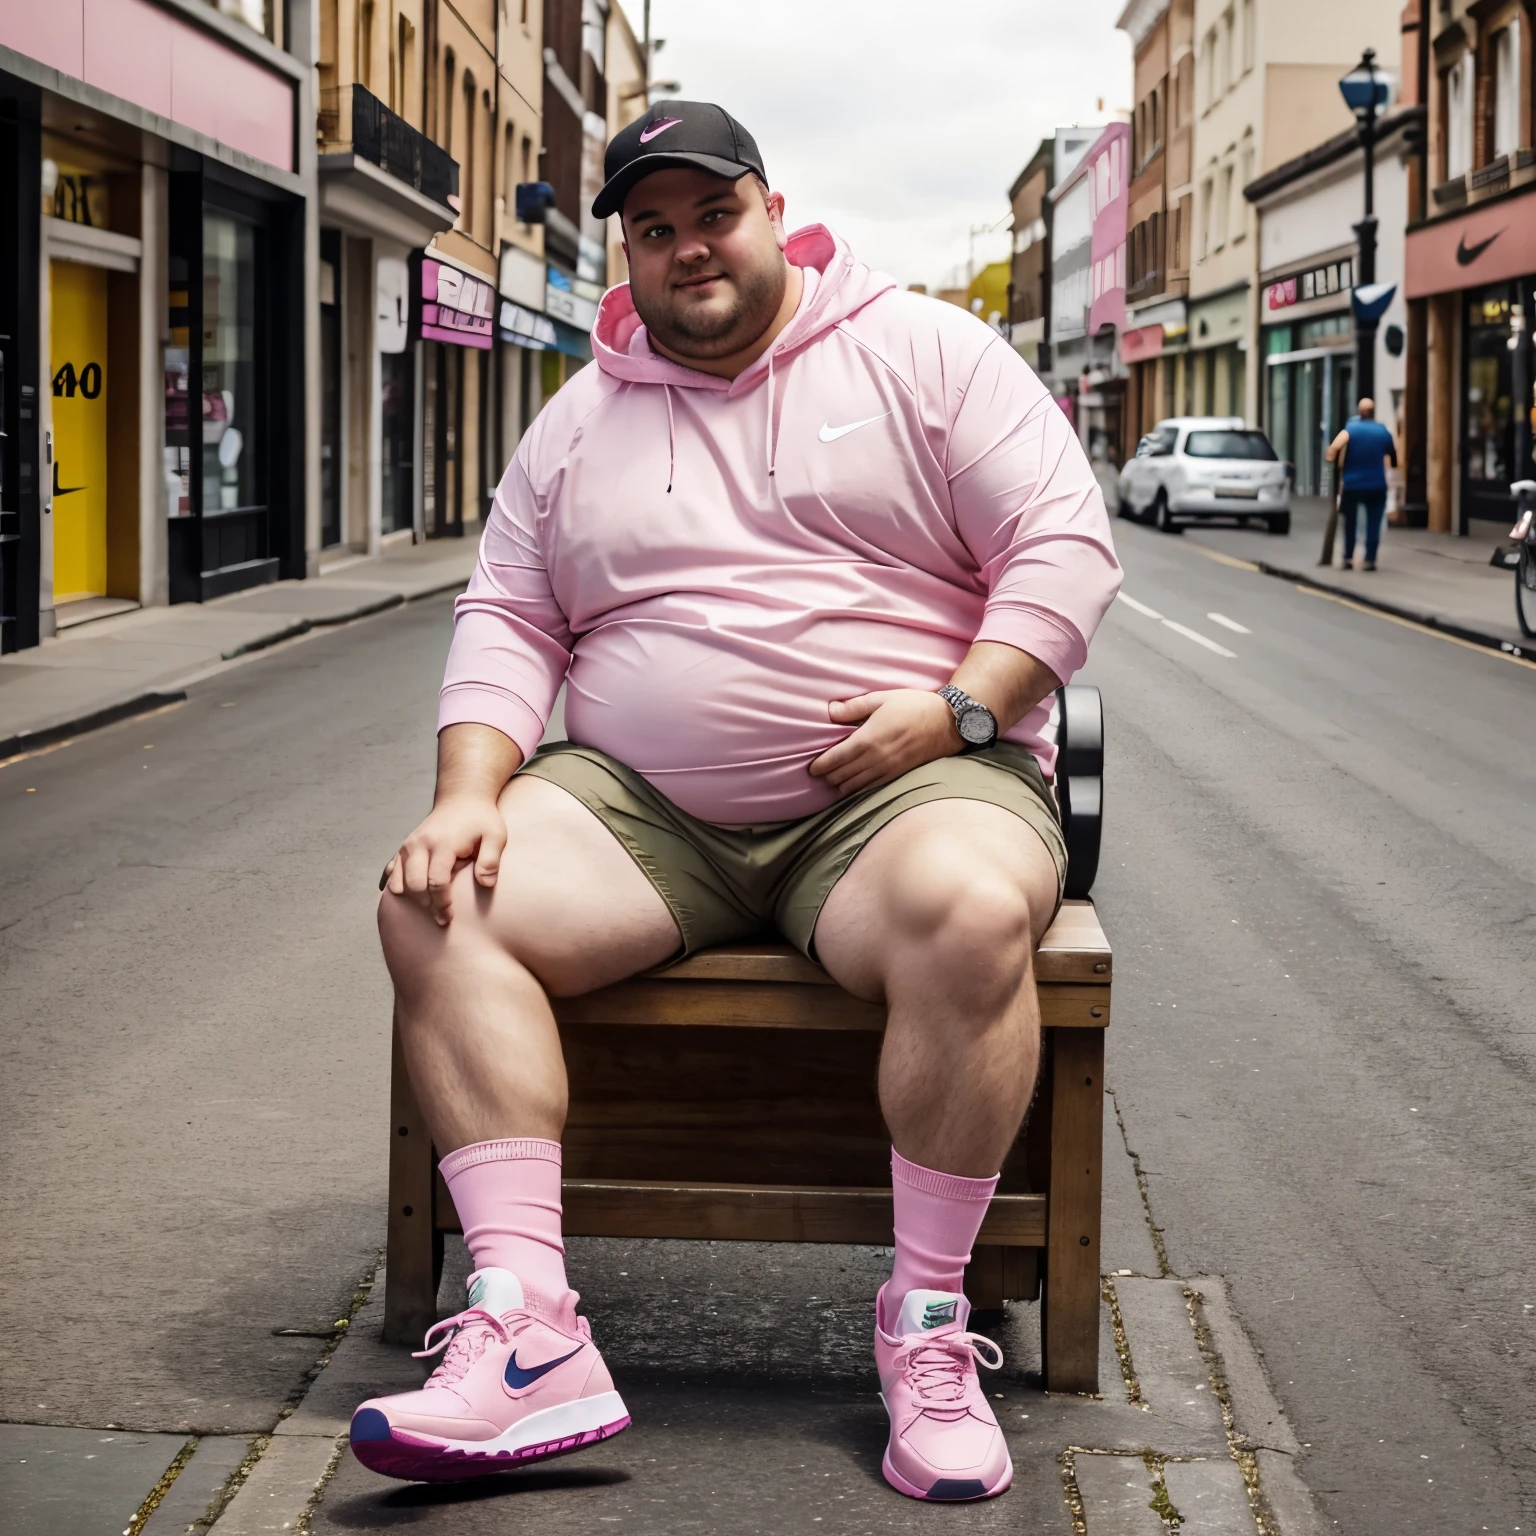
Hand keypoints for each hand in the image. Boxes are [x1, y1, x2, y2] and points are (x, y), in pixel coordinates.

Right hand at [380, 794, 507, 925]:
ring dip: (412, 899)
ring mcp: (408, 845)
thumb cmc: (481, 819)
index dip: (442, 903)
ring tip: (430, 906)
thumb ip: (491, 860)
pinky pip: (391, 872)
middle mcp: (420, 844)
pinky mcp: (403, 848)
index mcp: (443, 843)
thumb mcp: (495, 835)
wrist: (462, 798)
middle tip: (442, 918)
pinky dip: (397, 886)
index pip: (436, 881)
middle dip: (427, 905)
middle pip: (414, 885)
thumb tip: (486, 884)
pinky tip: (408, 897)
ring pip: (399, 882)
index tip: (449, 917)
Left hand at [808, 689, 959, 796]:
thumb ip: (854, 707)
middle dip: (828, 776)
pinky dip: (857, 789)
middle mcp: (876, 759)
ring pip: (855, 786)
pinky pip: (871, 788)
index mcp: (869, 739)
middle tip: (819, 773)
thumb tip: (830, 710)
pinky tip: (852, 787)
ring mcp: (887, 769)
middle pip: (842, 775)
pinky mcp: (897, 775)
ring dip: (841, 784)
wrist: (947, 723)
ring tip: (832, 780)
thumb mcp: (882, 698)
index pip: (836, 759)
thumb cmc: (914, 706)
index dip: (820, 765)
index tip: (811, 768)